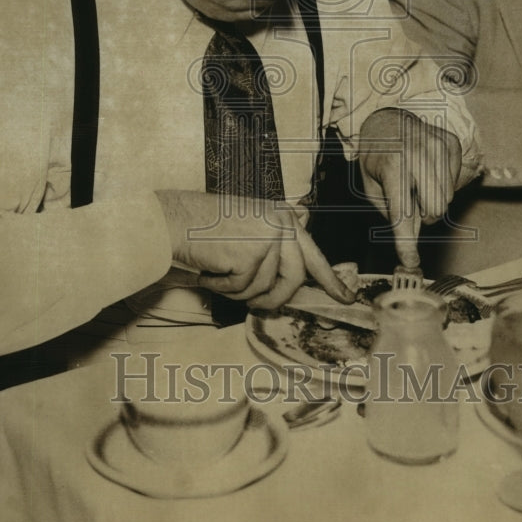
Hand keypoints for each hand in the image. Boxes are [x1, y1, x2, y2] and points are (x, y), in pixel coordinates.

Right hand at [154, 189, 354, 308]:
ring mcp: (266, 239)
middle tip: (256, 305)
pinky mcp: (250, 256)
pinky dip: (222, 288)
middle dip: (275, 298)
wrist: (175, 218)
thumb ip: (275, 247)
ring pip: (265, 287)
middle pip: (294, 278)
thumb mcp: (251, 227)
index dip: (330, 281)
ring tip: (219, 274)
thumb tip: (293, 283)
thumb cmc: (206, 225)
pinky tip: (210, 271)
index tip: (346, 298)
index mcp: (283, 217)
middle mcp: (280, 224)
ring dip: (239, 291)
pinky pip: (242, 289)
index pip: (313, 254)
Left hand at [357, 108, 461, 268]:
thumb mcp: (369, 184)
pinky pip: (455, 183)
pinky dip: (441, 185)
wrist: (387, 118)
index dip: (405, 240)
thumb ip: (389, 210)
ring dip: (431, 200)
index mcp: (392, 164)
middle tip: (408, 201)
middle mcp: (419, 153)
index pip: (402, 211)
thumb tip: (410, 235)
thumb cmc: (376, 155)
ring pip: (446, 198)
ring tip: (415, 182)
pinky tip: (427, 171)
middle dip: (421, 214)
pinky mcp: (452, 144)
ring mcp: (439, 146)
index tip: (410, 260)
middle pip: (433, 209)